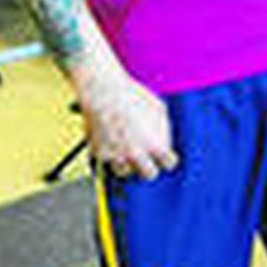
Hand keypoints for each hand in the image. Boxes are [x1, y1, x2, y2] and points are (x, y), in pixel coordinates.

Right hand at [74, 62, 177, 180]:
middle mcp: (137, 154)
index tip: (161, 156)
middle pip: (148, 175)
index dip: (165, 159)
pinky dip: (106, 154)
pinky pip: (104, 162)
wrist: (103, 91)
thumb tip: (164, 144)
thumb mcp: (159, 110)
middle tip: (144, 158)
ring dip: (125, 163)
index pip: (169, 164)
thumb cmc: (132, 97)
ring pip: (124, 172)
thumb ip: (163, 130)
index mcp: (156, 145)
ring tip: (123, 147)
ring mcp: (116, 156)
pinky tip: (108, 140)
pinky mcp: (98, 154)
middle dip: (147, 166)